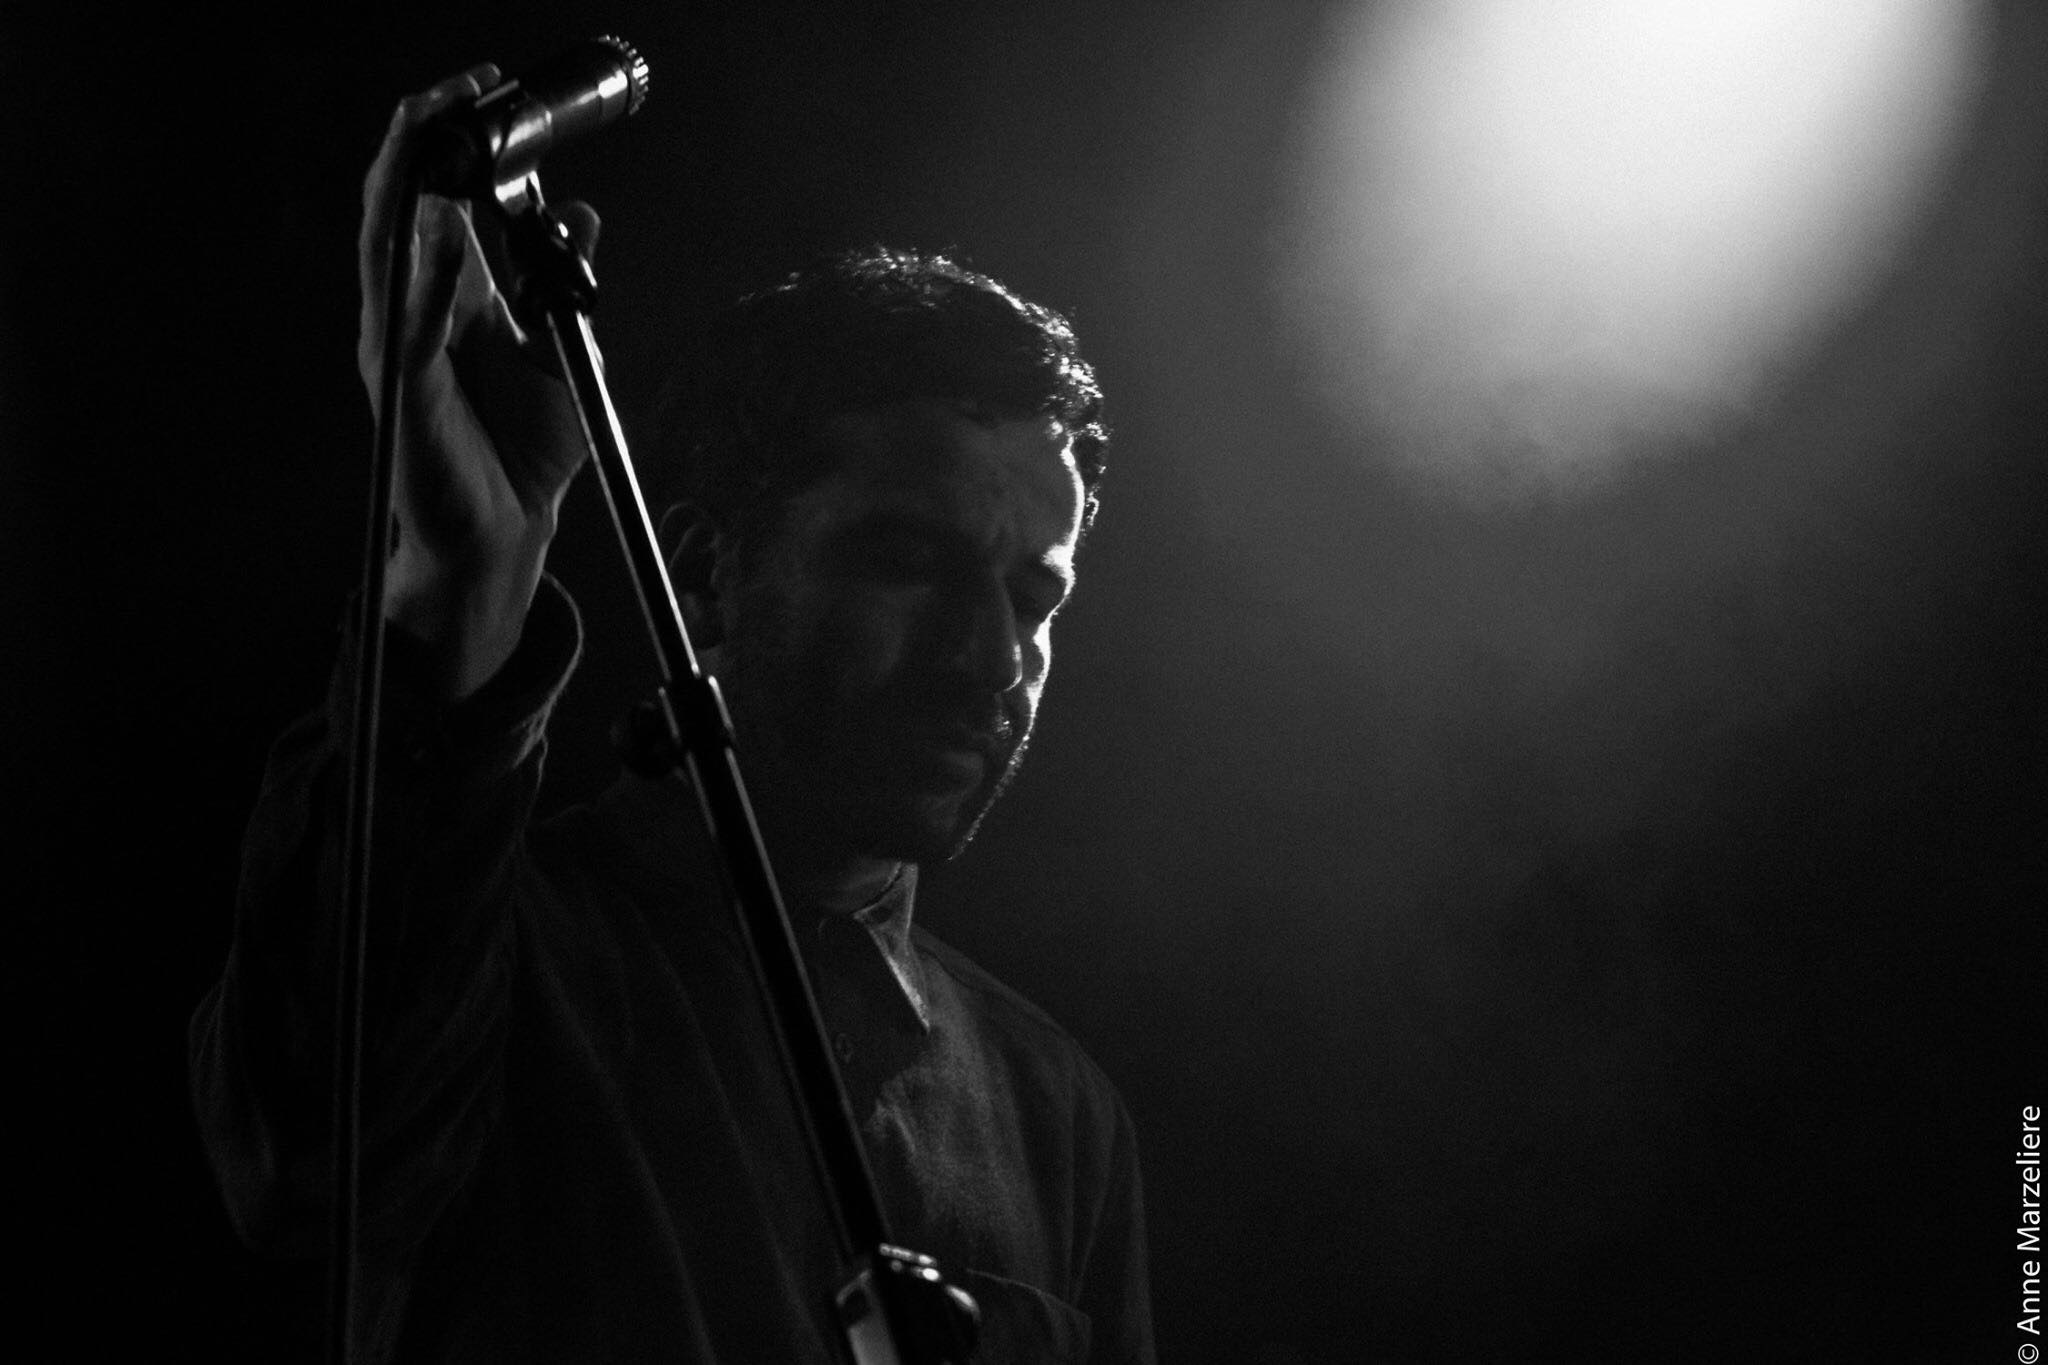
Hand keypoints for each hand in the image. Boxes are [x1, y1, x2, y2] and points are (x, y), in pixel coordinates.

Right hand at [357, 66, 601, 695]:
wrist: (507, 533)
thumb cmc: (523, 451)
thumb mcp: (563, 350)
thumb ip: (565, 283)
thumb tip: (581, 215)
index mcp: (451, 294)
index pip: (436, 195)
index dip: (452, 138)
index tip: (487, 89)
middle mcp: (414, 309)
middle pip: (397, 203)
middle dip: (420, 141)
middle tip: (455, 91)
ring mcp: (401, 347)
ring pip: (388, 251)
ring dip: (409, 191)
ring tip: (431, 138)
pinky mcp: (404, 392)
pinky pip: (409, 325)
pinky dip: (425, 279)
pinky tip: (441, 239)